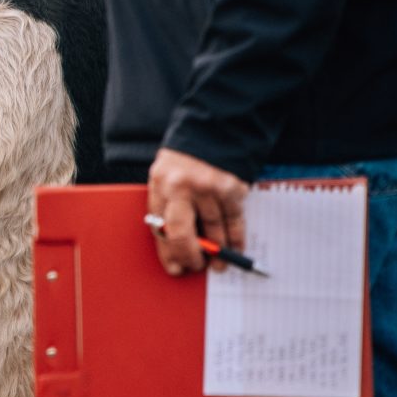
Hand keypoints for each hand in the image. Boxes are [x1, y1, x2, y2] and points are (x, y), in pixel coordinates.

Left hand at [145, 148, 249, 275]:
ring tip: (219, 264)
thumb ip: (168, 207)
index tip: (175, 267)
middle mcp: (182, 186)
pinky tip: (236, 248)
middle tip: (196, 267)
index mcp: (160, 184)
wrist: (212, 130)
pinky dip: (236, 237)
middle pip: (182, 233)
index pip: (160, 227)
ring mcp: (208, 187)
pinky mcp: (231, 187)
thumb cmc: (185, 159)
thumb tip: (175, 247)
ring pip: (213, 230)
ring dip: (218, 251)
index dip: (168, 252)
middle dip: (190, 256)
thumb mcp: (166, 177)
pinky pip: (234, 220)